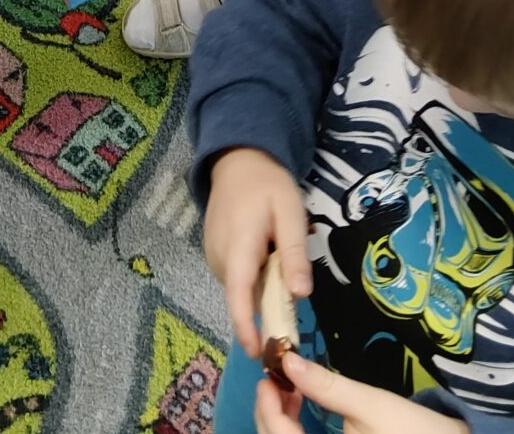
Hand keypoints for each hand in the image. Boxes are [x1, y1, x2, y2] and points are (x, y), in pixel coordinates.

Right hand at [204, 149, 310, 358]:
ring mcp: (213, 254)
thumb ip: (294, 253)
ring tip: (277, 257)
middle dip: (267, 306)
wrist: (236, 160)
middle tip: (292, 287)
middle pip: (243, 296)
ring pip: (241, 288)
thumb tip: (300, 296)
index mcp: (239, 246)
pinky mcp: (213, 252)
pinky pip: (236, 276)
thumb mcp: (290, 212)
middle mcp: (219, 256)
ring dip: (261, 287)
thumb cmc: (267, 184)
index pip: (238, 295)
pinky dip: (252, 277)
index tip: (259, 353)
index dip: (246, 327)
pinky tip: (263, 253)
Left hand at [257, 353, 467, 433]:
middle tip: (276, 380)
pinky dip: (295, 432)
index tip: (267, 376)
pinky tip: (300, 411)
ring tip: (289, 391)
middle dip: (270, 415)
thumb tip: (289, 359)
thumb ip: (327, 386)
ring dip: (281, 424)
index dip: (267, 408)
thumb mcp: (371, 404)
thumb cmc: (416, 432)